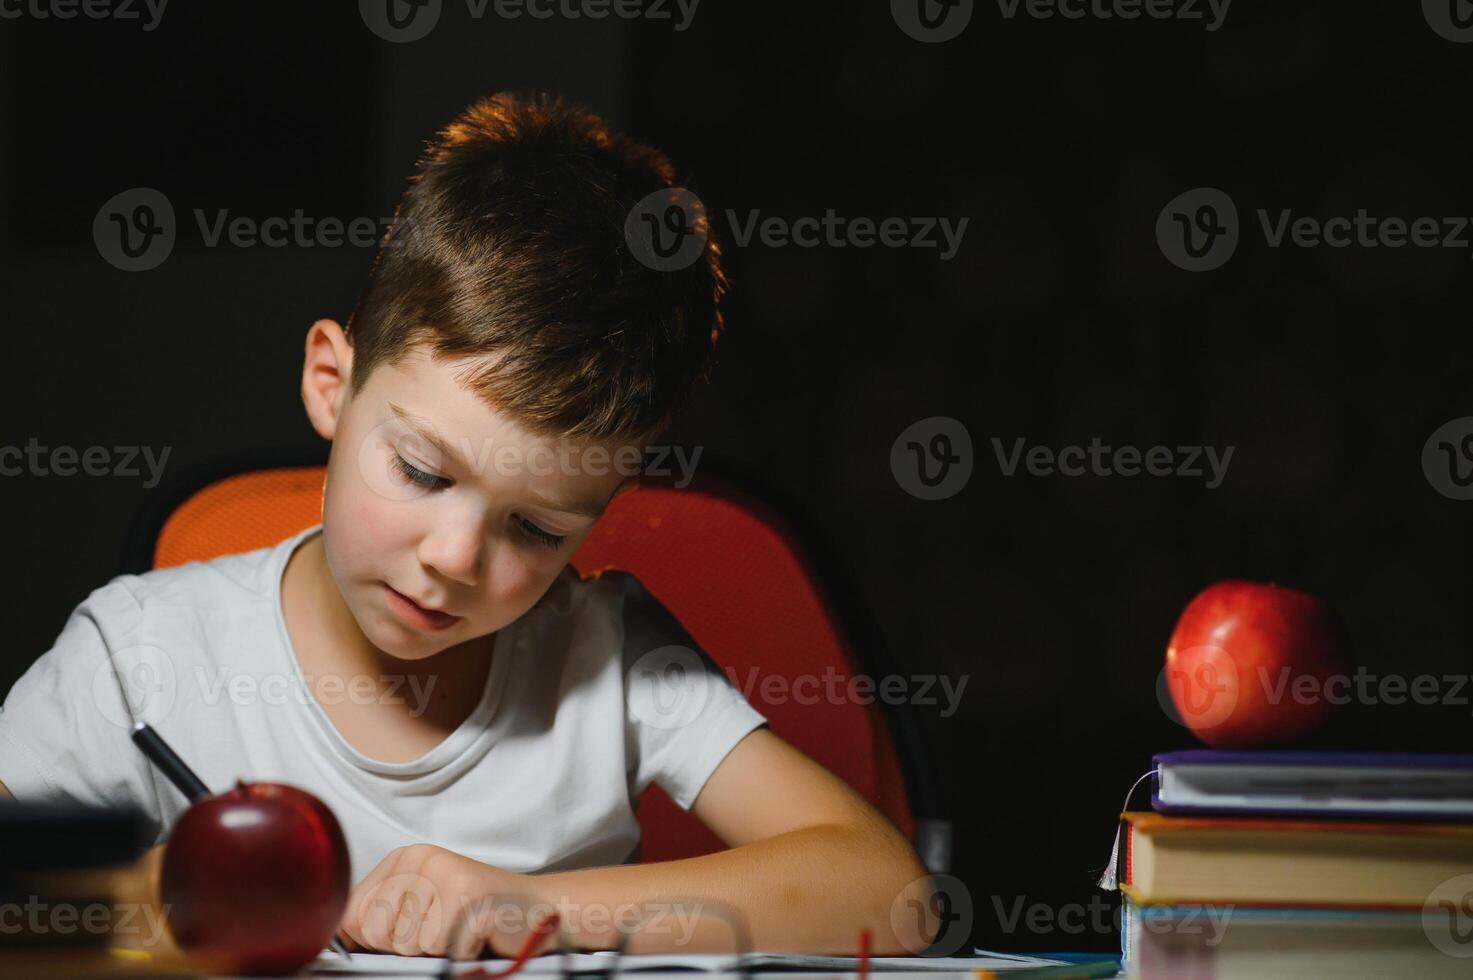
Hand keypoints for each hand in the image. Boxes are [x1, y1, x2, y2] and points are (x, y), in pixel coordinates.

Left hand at [339, 843, 549, 958]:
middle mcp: (420, 858)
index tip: (413, 930)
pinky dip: (459, 953)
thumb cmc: (476, 917)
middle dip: (406, 946)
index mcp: (402, 859)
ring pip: (406, 944)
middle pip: (375, 931)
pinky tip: (477, 934)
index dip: (376, 940)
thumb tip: (331, 943)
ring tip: (461, 930)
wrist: (540, 911)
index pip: (351, 916)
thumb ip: (380, 918)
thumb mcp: (420, 909)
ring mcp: (443, 873)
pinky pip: (438, 948)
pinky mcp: (466, 895)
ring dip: (436, 950)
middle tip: (442, 930)